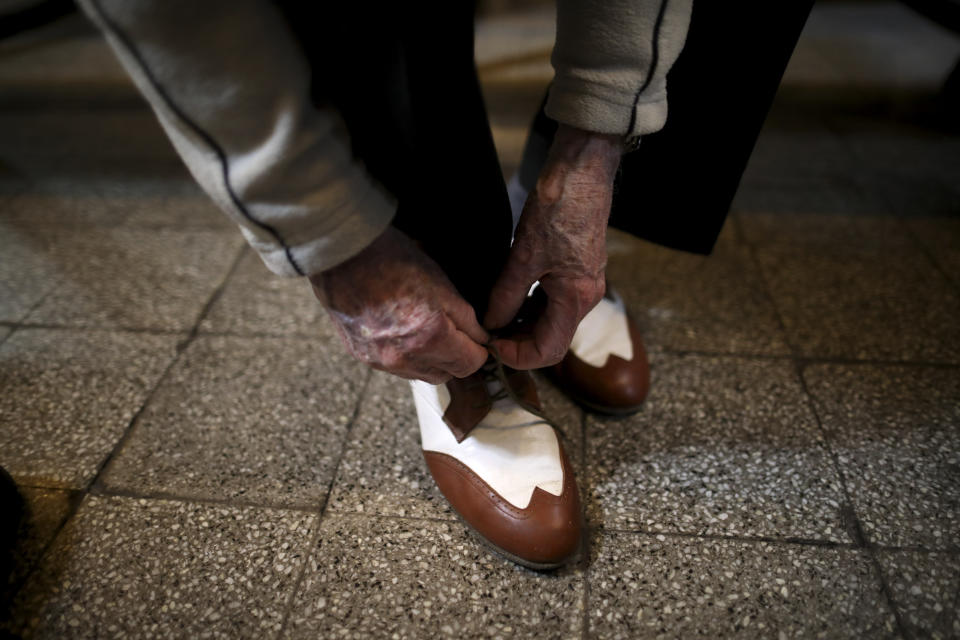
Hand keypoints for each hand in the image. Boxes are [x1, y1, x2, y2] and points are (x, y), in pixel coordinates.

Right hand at [310, 226, 488, 383]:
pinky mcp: (363, 357)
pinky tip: (403, 332)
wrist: (343, 255)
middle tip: (455, 332)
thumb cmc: (392, 261)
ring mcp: (381, 361)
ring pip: (421, 374)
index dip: (478, 349)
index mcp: (430, 338)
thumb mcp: (441, 283)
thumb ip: (465, 318)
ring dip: (431, 359)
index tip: (477, 338)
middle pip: (446, 374)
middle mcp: (405, 357)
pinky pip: (396, 368)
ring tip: (427, 330)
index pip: (470, 364)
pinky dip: (406, 356)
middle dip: (456, 357)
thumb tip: (480, 337)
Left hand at [485, 125, 621, 368]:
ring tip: (494, 315)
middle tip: (487, 332)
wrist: (582, 172)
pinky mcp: (579, 270)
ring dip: (524, 324)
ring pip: (553, 321)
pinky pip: (556, 301)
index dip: (518, 356)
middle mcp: (586, 297)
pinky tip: (510, 297)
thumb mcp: (522, 257)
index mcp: (576, 299)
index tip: (492, 345)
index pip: (549, 351)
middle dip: (519, 341)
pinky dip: (533, 306)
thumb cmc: (557, 210)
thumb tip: (491, 324)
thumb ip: (506, 296)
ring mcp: (584, 284)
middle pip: (552, 339)